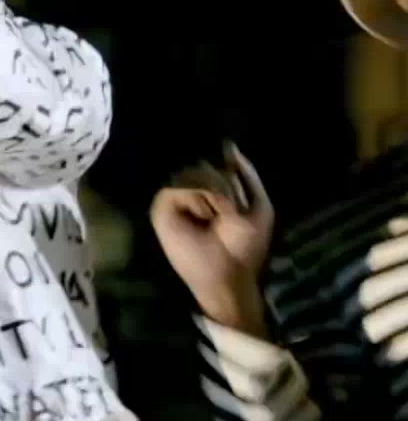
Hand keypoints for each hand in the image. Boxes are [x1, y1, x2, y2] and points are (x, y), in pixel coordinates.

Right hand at [149, 143, 274, 336]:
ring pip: (190, 172)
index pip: (216, 164)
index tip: (238, 194)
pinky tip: (204, 216)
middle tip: (231, 210)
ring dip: (213, 192)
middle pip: (204, 165)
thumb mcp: (259, 205)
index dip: (228, 173)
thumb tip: (228, 146)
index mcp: (213, 191)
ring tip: (217, 216)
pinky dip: (197, 198)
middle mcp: (191, 192)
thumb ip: (246, 174)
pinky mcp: (162, 210)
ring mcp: (175, 200)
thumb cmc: (246, 246)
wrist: (229, 274)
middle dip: (224, 184)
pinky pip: (176, 186)